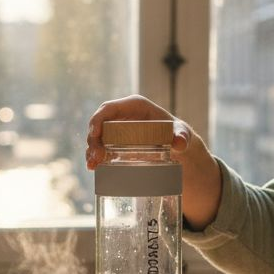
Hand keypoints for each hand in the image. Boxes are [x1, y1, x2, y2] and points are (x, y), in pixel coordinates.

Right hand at [86, 95, 222, 229]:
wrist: (175, 145)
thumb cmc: (177, 133)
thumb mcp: (181, 133)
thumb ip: (182, 137)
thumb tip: (180, 144)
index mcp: (134, 105)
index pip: (109, 108)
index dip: (98, 119)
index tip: (94, 134)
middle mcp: (122, 115)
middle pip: (99, 124)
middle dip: (93, 140)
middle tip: (96, 158)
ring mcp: (117, 128)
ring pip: (97, 137)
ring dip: (91, 150)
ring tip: (93, 166)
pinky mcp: (115, 141)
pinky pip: (101, 147)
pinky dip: (96, 157)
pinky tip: (94, 168)